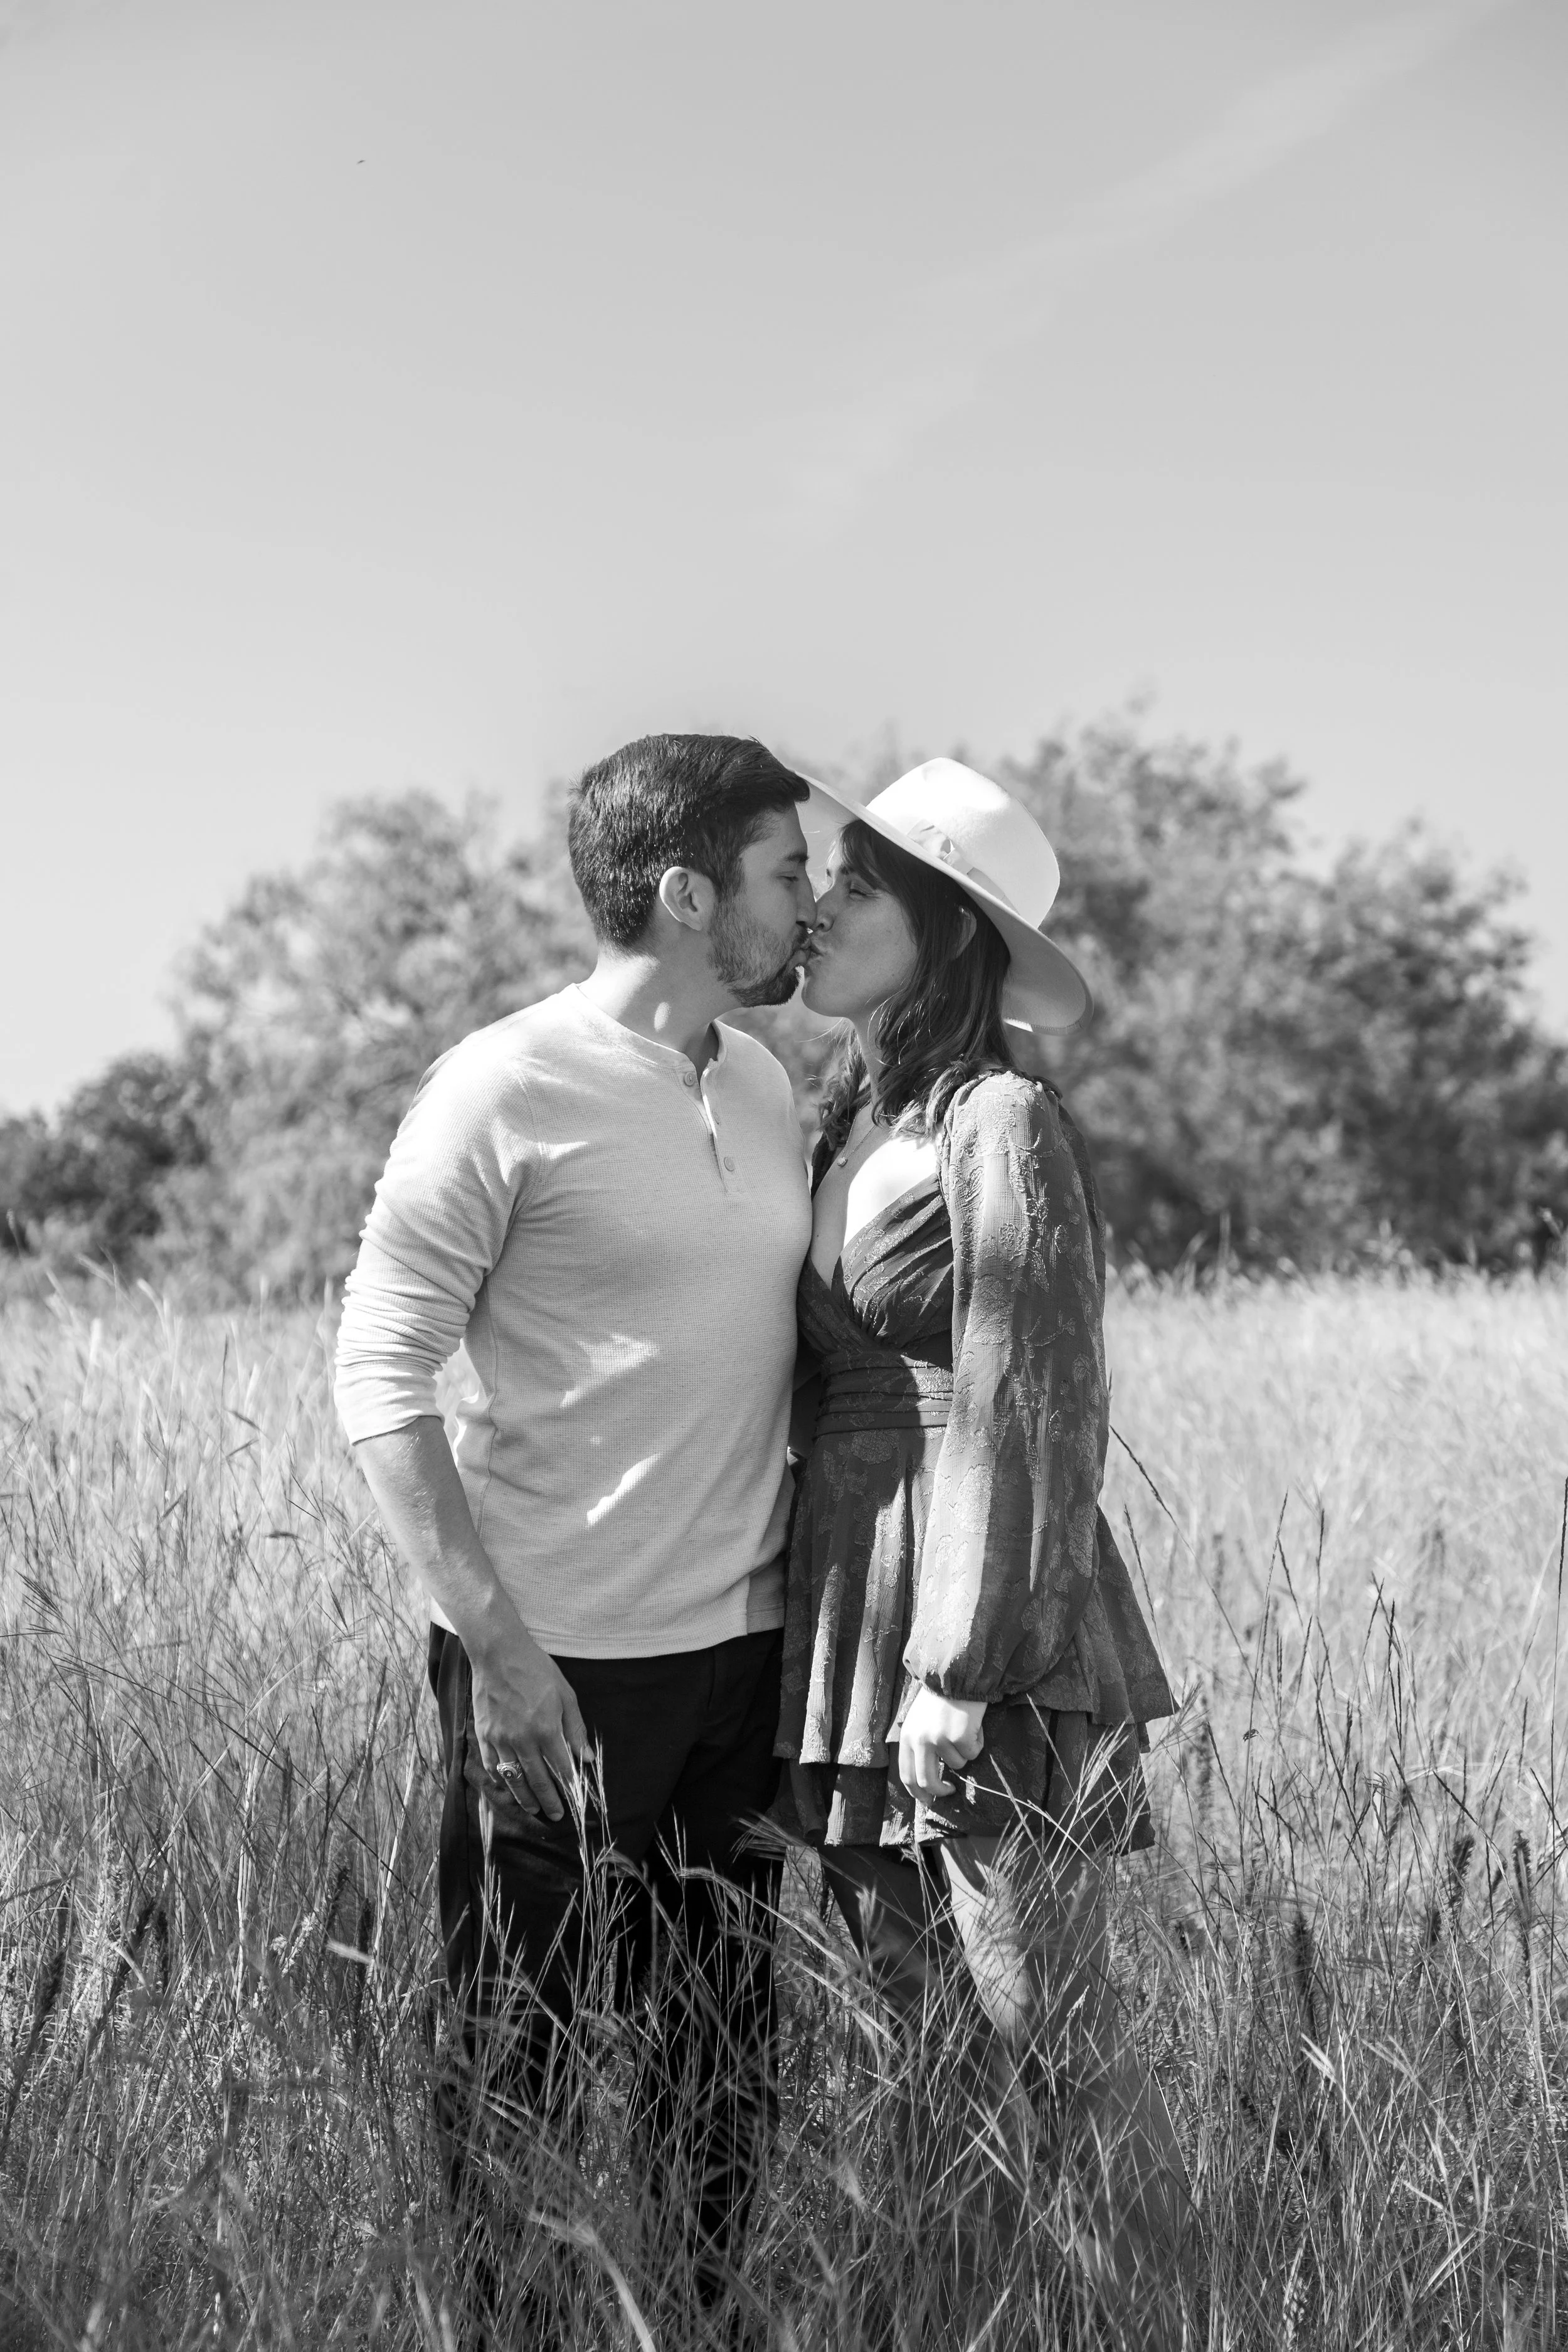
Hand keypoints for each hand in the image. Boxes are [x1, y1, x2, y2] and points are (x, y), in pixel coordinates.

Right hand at [470, 1627, 588, 1821]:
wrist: (499, 1653)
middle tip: (555, 1815)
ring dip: (524, 1797)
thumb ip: (575, 1728)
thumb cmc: (536, 1670)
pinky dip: (499, 1778)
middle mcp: (522, 1739)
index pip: (560, 1768)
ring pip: (513, 1777)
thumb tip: (586, 1757)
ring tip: (532, 1808)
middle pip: (537, 1780)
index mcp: (546, 1729)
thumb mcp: (565, 1694)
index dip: (568, 1786)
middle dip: (548, 1801)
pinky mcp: (483, 1734)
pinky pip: (490, 1764)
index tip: (573, 1800)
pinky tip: (506, 1784)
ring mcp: (500, 1738)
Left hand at [896, 1687, 987, 1803]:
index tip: (928, 1801)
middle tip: (950, 1790)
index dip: (918, 1792)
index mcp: (908, 1736)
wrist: (957, 1673)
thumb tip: (927, 1781)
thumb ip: (920, 1746)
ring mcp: (939, 1739)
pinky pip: (973, 1752)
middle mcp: (920, 1740)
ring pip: (957, 1764)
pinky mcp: (959, 1737)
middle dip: (940, 1791)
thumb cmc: (941, 1698)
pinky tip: (973, 1724)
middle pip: (927, 1780)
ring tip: (964, 1729)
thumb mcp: (920, 1721)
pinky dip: (977, 1742)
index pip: (907, 1774)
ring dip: (965, 1752)